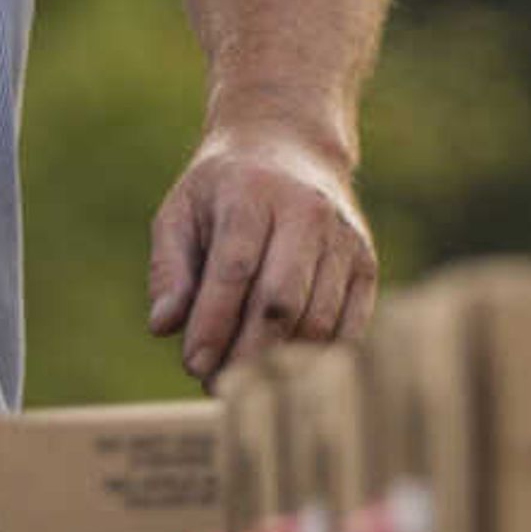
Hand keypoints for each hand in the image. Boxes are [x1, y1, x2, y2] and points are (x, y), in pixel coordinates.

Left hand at [146, 123, 378, 386]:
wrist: (292, 146)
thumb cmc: (224, 190)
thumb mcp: (182, 212)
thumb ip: (170, 269)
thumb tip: (163, 326)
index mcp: (253, 193)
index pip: (235, 269)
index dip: (213, 324)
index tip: (193, 365)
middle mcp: (307, 212)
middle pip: (280, 302)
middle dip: (245, 354)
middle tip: (215, 385)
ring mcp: (344, 238)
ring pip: (317, 320)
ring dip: (278, 362)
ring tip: (244, 380)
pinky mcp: (367, 262)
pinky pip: (349, 326)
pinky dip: (317, 357)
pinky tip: (285, 367)